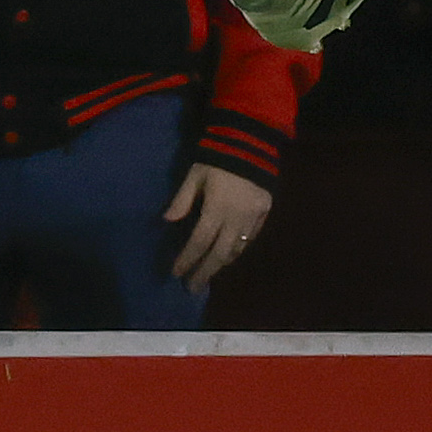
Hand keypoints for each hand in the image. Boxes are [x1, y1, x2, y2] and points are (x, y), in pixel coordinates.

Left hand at [163, 162, 271, 294]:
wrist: (253, 143)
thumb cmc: (218, 158)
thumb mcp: (195, 174)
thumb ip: (182, 199)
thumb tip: (167, 220)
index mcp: (217, 210)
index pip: (199, 242)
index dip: (187, 260)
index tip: (175, 274)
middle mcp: (236, 219)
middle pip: (219, 254)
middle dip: (204, 272)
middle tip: (192, 288)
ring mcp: (253, 218)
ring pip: (237, 249)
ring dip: (221, 263)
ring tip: (208, 274)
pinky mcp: (264, 212)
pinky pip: (251, 238)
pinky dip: (238, 250)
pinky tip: (229, 255)